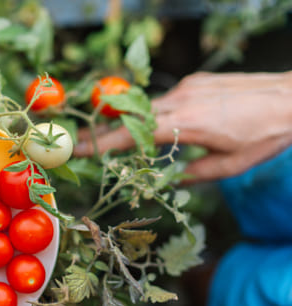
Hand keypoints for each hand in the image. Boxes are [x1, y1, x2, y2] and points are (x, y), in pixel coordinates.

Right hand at [75, 71, 291, 181]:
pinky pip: (166, 98)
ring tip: (127, 140)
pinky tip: (168, 124)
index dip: (104, 144)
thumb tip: (170, 183)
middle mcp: (181, 100)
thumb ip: (194, 176)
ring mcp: (188, 87)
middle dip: (108, 132)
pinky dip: (158, 112)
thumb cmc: (266, 134)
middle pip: (131, 117)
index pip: (134, 135)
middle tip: (88, 145)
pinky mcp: (196, 80)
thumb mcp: (231, 166)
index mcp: (187, 124)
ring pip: (149, 107)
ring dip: (135, 123)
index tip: (80, 149)